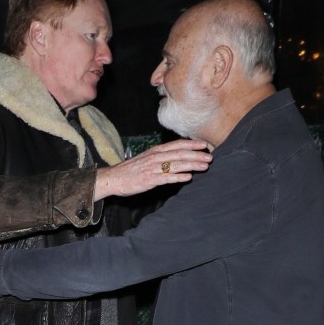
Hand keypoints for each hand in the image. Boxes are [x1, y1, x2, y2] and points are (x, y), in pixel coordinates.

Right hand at [95, 139, 211, 198]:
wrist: (113, 179)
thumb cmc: (130, 170)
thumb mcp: (146, 159)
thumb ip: (160, 158)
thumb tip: (176, 158)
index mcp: (155, 151)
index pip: (177, 145)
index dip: (191, 144)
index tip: (204, 145)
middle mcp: (155, 157)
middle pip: (180, 154)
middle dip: (196, 155)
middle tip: (210, 157)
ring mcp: (152, 168)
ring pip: (176, 165)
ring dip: (192, 165)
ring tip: (204, 167)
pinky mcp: (149, 180)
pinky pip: (166, 178)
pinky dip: (178, 177)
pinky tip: (188, 178)